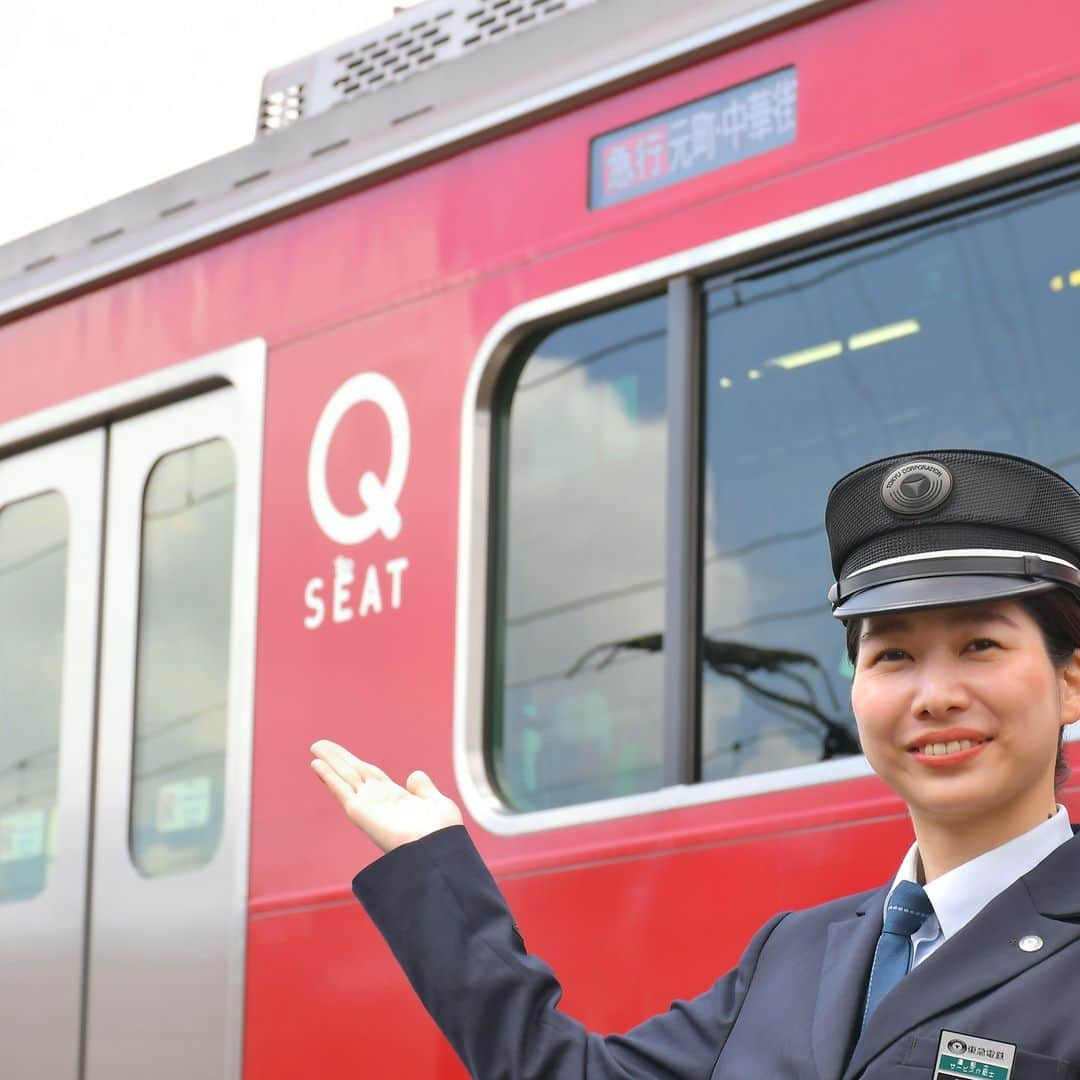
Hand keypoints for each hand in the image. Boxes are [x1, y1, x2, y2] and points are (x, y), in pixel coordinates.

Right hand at [310, 739, 462, 852]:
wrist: (437, 849)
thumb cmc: (441, 834)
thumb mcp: (436, 803)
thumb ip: (424, 789)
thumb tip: (414, 775)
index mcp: (395, 798)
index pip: (370, 775)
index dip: (355, 763)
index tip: (342, 755)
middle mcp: (378, 801)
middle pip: (353, 772)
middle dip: (337, 758)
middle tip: (319, 744)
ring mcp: (368, 806)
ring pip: (344, 777)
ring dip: (329, 762)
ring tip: (315, 747)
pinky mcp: (360, 812)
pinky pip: (341, 790)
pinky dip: (328, 777)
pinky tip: (316, 764)